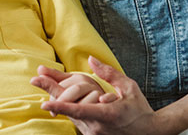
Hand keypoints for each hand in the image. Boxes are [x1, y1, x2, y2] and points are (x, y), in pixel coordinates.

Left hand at [31, 56, 155, 134]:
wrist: (151, 133)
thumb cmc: (140, 109)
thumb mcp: (129, 87)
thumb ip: (109, 74)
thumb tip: (91, 60)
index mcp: (107, 115)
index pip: (79, 110)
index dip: (60, 106)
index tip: (44, 103)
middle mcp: (98, 127)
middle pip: (69, 111)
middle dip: (52, 96)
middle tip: (36, 80)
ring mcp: (95, 134)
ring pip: (71, 117)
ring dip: (60, 103)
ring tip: (47, 90)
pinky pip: (77, 122)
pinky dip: (70, 110)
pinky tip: (63, 101)